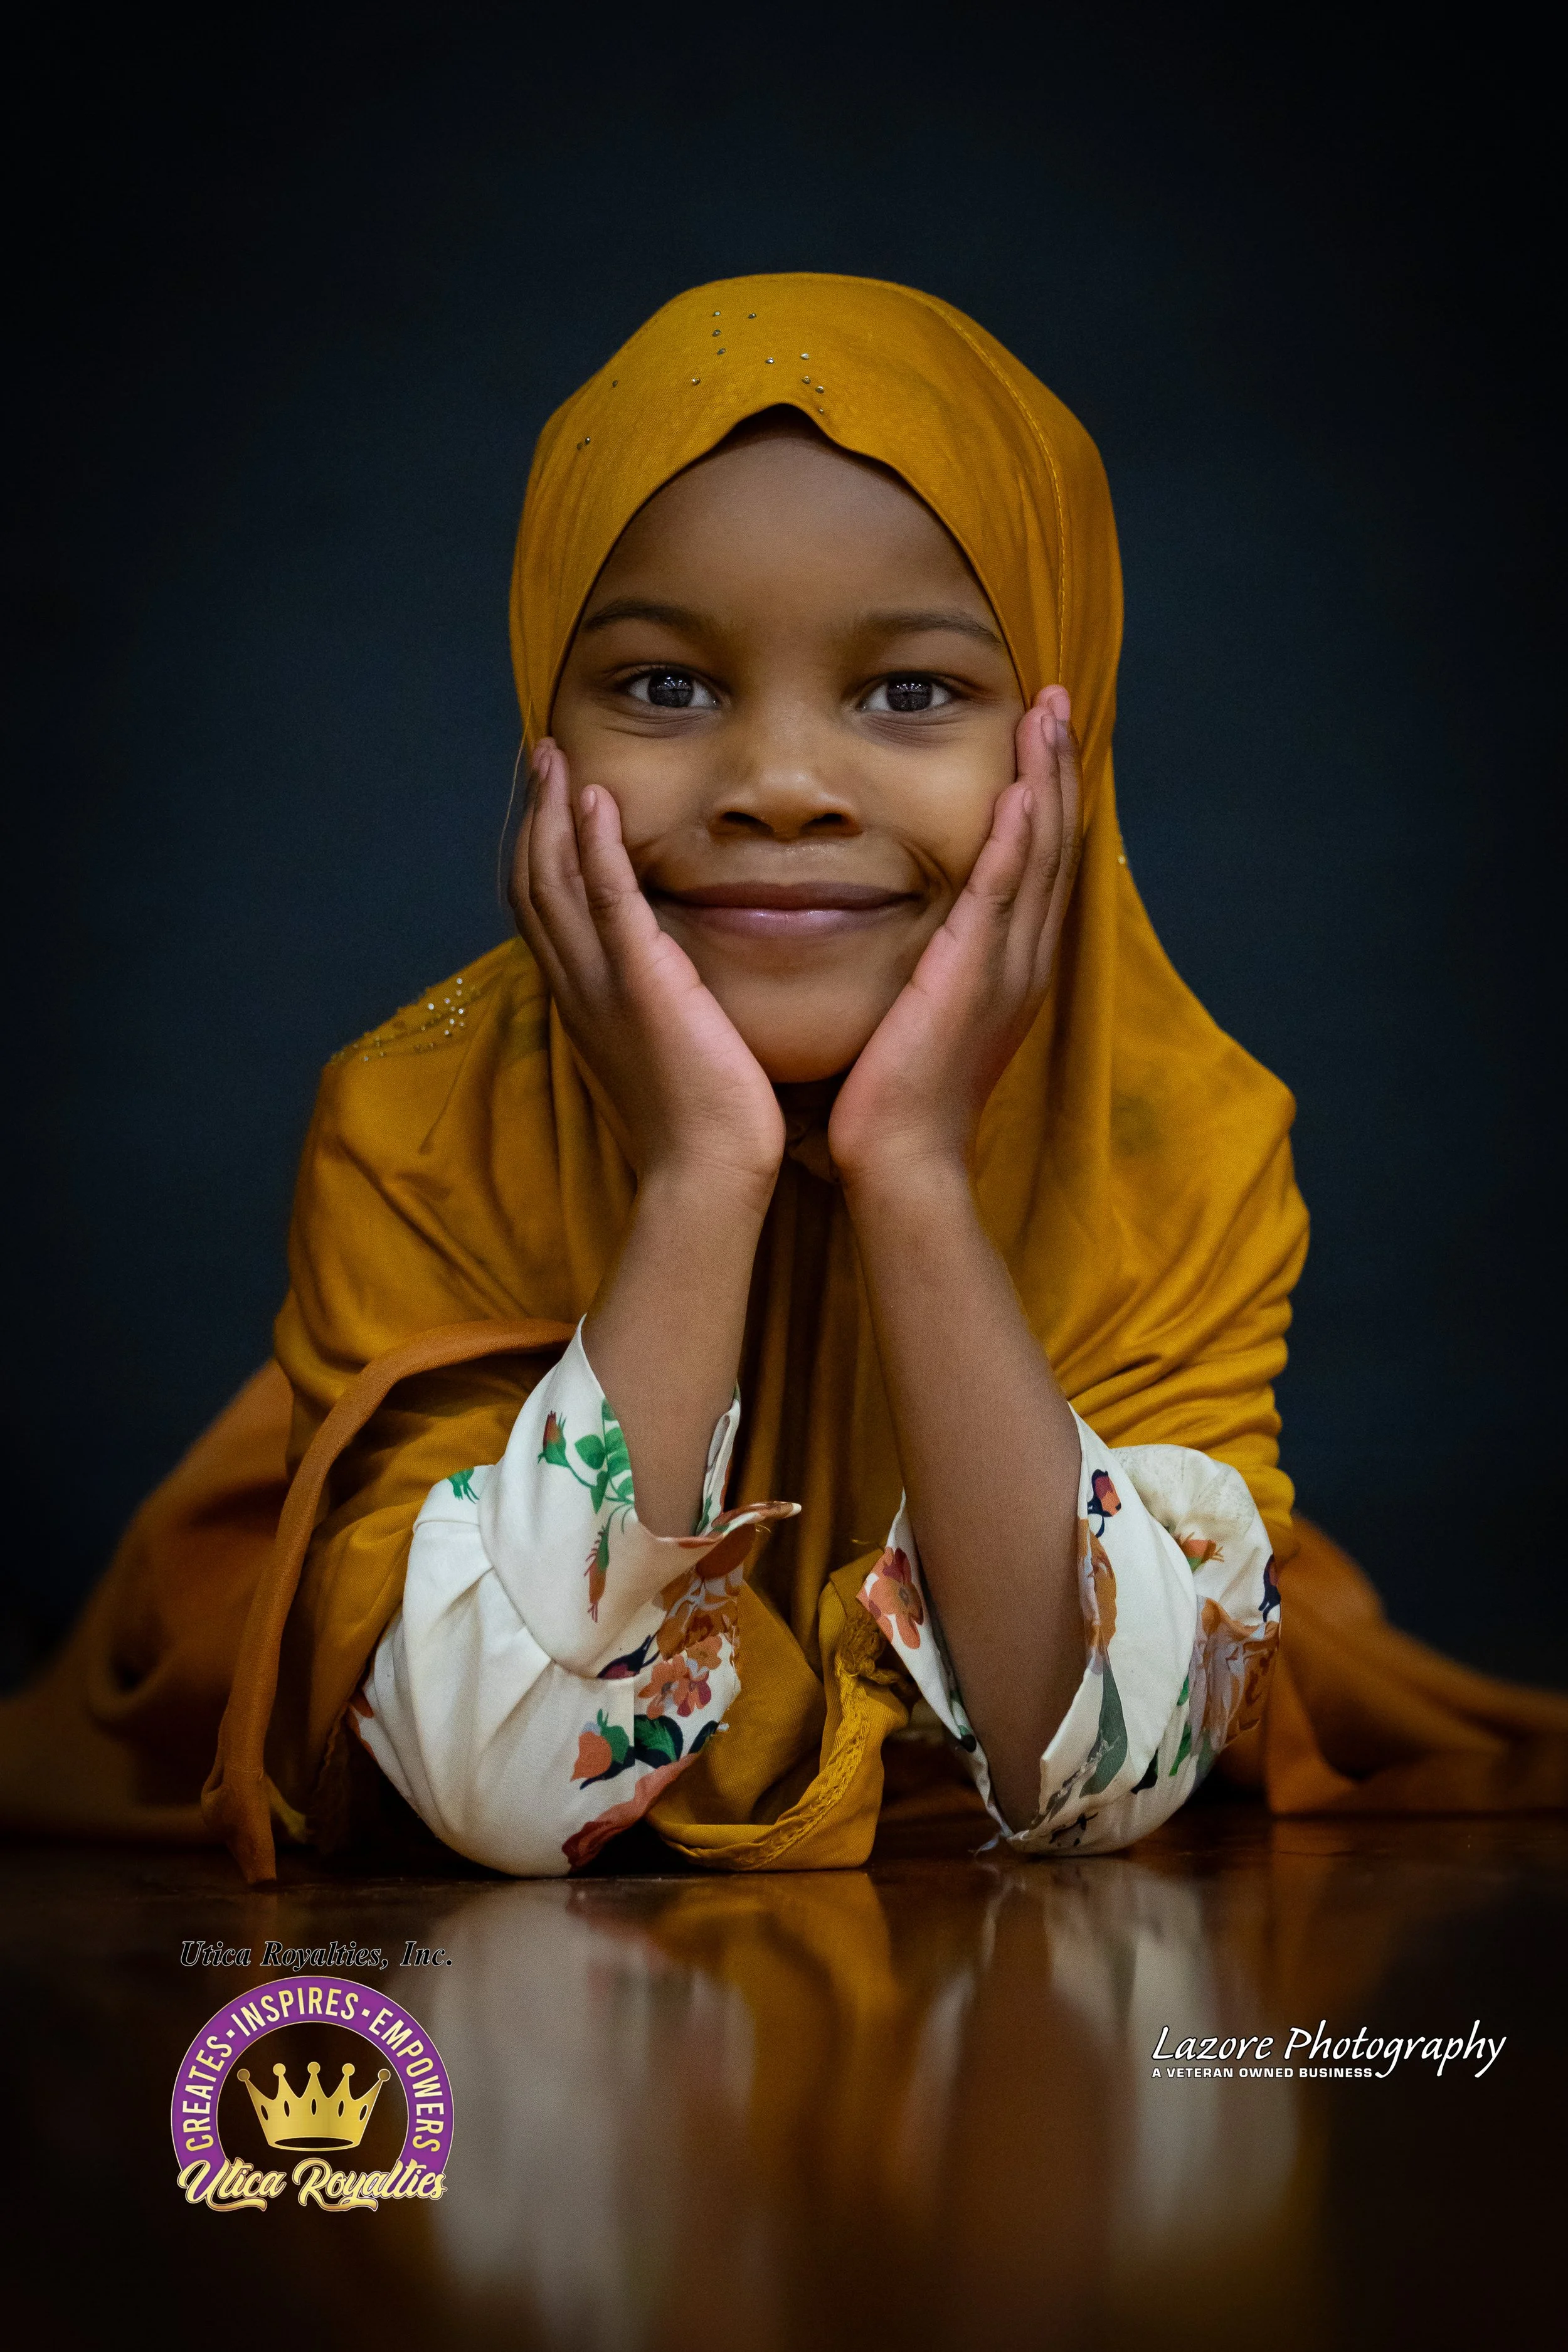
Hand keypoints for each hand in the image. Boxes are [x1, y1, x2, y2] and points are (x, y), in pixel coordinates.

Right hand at [512, 741, 785, 1190]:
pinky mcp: (641, 981)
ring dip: (555, 812)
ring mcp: (602, 984)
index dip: (542, 853)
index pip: (546, 913)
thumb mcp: (667, 1052)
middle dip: (536, 815)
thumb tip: (672, 987)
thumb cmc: (704, 1126)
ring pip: (557, 881)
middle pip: (536, 884)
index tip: (552, 804)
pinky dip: (597, 844)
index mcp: (585, 1003)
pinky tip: (596, 799)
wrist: (708, 1172)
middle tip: (540, 759)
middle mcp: (579, 988)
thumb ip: (659, 1010)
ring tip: (555, 760)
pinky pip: (608, 898)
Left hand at [828, 687, 1081, 1189]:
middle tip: (1057, 699)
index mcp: (1010, 967)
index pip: (1036, 862)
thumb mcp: (914, 1014)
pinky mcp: (972, 975)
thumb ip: (920, 966)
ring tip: (1047, 714)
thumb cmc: (892, 1098)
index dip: (1044, 794)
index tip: (1040, 736)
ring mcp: (1005, 967)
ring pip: (1037, 852)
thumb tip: (902, 935)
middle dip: (1056, 766)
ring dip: (1043, 778)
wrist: (899, 1159)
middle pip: (1052, 842)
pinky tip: (1019, 789)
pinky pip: (1000, 892)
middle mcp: (1022, 960)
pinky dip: (1014, 838)